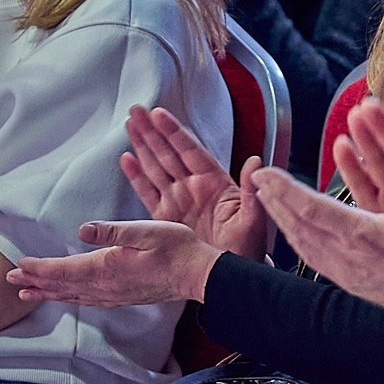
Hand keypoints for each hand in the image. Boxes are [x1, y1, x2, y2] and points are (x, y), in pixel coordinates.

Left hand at [5, 218, 220, 306]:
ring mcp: (115, 295)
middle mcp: (106, 286)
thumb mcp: (148, 231)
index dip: (39, 267)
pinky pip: (87, 301)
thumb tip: (82, 230)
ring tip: (27, 292)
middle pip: (62, 285)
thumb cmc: (178, 248)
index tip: (19, 263)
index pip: (64, 269)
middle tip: (10, 280)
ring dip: (48, 293)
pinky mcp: (124, 297)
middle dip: (35, 281)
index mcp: (107, 267)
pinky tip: (67, 297)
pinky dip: (69, 298)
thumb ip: (114, 231)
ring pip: (72, 296)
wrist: (200, 275)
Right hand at [120, 105, 268, 258]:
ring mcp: (179, 200)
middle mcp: (194, 187)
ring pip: (156, 166)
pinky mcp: (166, 217)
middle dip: (152, 131)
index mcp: (215, 183)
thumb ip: (253, 191)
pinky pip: (148, 192)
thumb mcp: (254, 219)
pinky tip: (126, 159)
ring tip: (129, 124)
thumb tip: (256, 162)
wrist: (231, 274)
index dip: (174, 132)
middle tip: (135, 109)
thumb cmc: (248, 248)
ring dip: (142, 145)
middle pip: (169, 153)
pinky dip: (136, 176)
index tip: (159, 113)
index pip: (191, 150)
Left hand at [251, 108, 383, 311]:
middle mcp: (347, 253)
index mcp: (363, 233)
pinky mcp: (347, 281)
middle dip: (274, 199)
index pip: (311, 207)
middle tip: (257, 178)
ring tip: (267, 199)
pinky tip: (291, 232)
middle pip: (298, 223)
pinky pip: (311, 257)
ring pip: (300, 242)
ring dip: (281, 218)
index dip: (284, 188)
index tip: (265, 172)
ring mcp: (344, 270)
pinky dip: (295, 239)